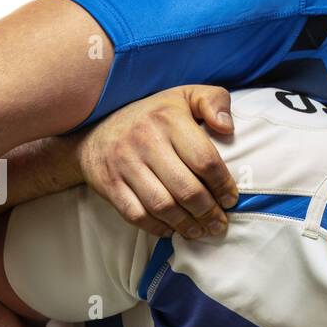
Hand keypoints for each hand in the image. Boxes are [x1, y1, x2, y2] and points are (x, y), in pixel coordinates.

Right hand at [76, 84, 239, 239]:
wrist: (95, 128)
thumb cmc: (152, 116)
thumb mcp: (185, 96)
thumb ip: (214, 101)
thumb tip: (228, 127)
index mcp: (169, 119)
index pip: (205, 160)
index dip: (223, 185)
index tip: (230, 199)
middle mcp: (145, 140)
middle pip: (186, 188)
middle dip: (208, 212)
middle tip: (219, 223)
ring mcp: (124, 163)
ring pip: (162, 206)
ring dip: (186, 224)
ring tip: (200, 230)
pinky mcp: (109, 183)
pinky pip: (136, 214)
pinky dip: (157, 228)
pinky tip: (171, 230)